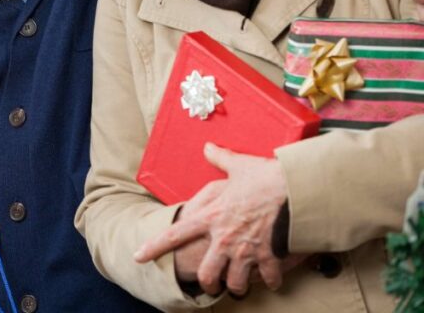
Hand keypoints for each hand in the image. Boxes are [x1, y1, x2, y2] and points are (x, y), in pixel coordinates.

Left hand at [134, 144, 288, 296]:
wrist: (294, 189)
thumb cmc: (265, 177)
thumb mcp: (237, 165)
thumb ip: (219, 158)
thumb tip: (208, 146)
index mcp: (210, 216)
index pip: (173, 235)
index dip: (153, 248)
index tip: (138, 256)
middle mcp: (224, 238)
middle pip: (207, 273)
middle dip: (207, 282)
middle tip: (211, 283)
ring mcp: (246, 250)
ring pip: (235, 283)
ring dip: (237, 286)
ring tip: (239, 284)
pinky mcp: (269, 256)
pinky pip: (268, 279)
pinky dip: (270, 281)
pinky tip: (271, 278)